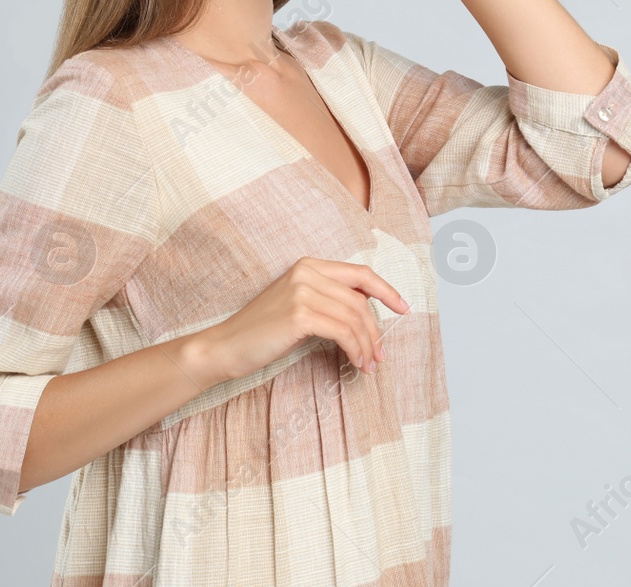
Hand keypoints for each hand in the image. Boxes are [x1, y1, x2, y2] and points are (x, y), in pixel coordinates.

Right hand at [198, 257, 410, 382]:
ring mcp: (302, 291)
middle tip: (380, 355)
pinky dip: (356, 349)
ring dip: (367, 345)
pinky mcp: (299, 314)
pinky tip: (356, 362)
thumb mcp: (297, 305)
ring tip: (368, 364)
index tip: (403, 308)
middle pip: (360, 300)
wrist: (226, 346)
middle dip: (376, 331)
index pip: (360, 273)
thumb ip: (327, 299)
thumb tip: (366, 316)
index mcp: (308, 264)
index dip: (386, 291)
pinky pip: (343, 332)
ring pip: (354, 318)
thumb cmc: (262, 331)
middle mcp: (306, 271)